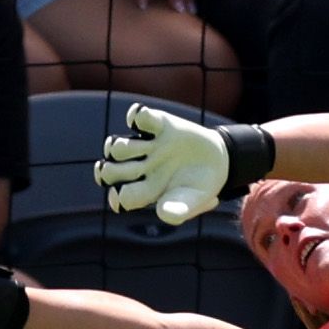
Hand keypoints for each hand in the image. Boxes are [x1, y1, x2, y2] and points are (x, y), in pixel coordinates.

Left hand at [95, 101, 232, 224]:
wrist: (219, 161)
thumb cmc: (201, 186)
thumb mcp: (195, 201)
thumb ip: (179, 210)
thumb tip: (162, 213)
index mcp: (144, 191)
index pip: (120, 197)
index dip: (118, 197)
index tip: (123, 194)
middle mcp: (139, 168)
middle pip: (109, 172)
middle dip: (110, 172)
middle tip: (132, 169)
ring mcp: (146, 146)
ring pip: (117, 147)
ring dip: (122, 147)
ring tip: (145, 147)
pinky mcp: (158, 125)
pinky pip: (138, 118)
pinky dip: (137, 116)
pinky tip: (146, 120)